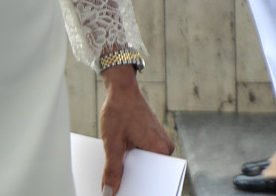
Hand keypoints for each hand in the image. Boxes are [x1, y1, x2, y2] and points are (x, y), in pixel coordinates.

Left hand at [99, 66, 175, 194]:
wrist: (121, 89)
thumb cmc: (119, 111)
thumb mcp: (112, 143)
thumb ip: (112, 169)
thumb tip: (109, 192)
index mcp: (161, 150)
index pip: (153, 178)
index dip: (139, 189)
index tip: (127, 194)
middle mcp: (165, 148)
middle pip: (148, 173)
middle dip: (133, 181)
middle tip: (115, 190)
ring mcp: (160, 143)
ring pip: (145, 165)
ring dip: (131, 170)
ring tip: (115, 179)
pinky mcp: (153, 139)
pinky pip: (143, 156)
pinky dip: (132, 160)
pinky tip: (119, 165)